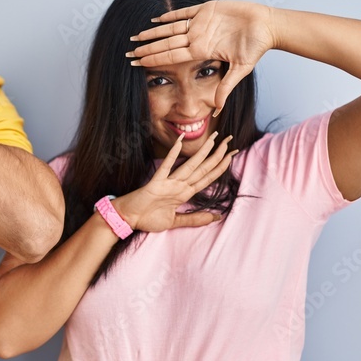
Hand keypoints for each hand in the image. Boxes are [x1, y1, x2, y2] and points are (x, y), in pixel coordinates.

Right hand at [112, 132, 236, 232]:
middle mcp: (179, 185)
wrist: (128, 218)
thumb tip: (217, 217)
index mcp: (185, 193)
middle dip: (218, 155)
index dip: (220, 167)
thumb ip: (196, 219)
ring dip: (203, 153)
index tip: (231, 155)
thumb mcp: (175, 221)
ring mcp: (168, 182)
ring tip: (215, 139)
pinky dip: (173, 154)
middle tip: (230, 140)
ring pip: (190, 166)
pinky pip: (166, 167)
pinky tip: (179, 141)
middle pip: (203, 168)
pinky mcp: (156, 183)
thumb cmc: (148, 218)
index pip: (207, 177)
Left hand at [129, 0, 277, 113]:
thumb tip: (217, 110)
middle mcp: (197, 38)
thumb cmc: (256, 47)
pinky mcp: (207, 9)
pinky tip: (155, 19)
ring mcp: (200, 24)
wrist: (267, 26)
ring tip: (136, 36)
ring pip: (170, 28)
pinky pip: (184, 13)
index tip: (137, 64)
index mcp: (201, 51)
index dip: (153, 59)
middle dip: (147, 48)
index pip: (171, 56)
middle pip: (165, 43)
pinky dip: (170, 15)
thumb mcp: (241, 69)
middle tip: (128, 52)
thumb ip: (226, 87)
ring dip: (153, 32)